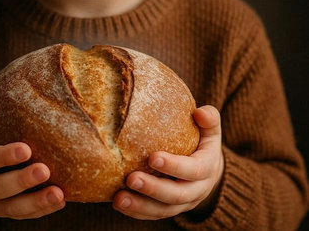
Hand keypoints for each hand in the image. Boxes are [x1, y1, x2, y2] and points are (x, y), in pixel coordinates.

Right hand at [0, 103, 64, 218]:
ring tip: (58, 194)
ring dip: (35, 202)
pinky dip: (40, 210)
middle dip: (21, 181)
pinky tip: (60, 200)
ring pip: (10, 208)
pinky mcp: (3, 211)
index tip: (26, 149)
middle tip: (44, 170)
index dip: (2, 157)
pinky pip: (21, 215)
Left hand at [113, 105, 223, 219]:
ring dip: (140, 205)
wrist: (208, 169)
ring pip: (163, 210)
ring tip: (119, 198)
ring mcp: (183, 203)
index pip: (193, 170)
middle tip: (131, 179)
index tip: (152, 158)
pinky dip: (136, 212)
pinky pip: (153, 214)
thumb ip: (209, 119)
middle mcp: (196, 190)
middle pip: (176, 195)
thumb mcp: (210, 130)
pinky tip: (118, 203)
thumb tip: (200, 113)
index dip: (174, 166)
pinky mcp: (170, 209)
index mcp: (207, 168)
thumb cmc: (204, 142)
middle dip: (153, 189)